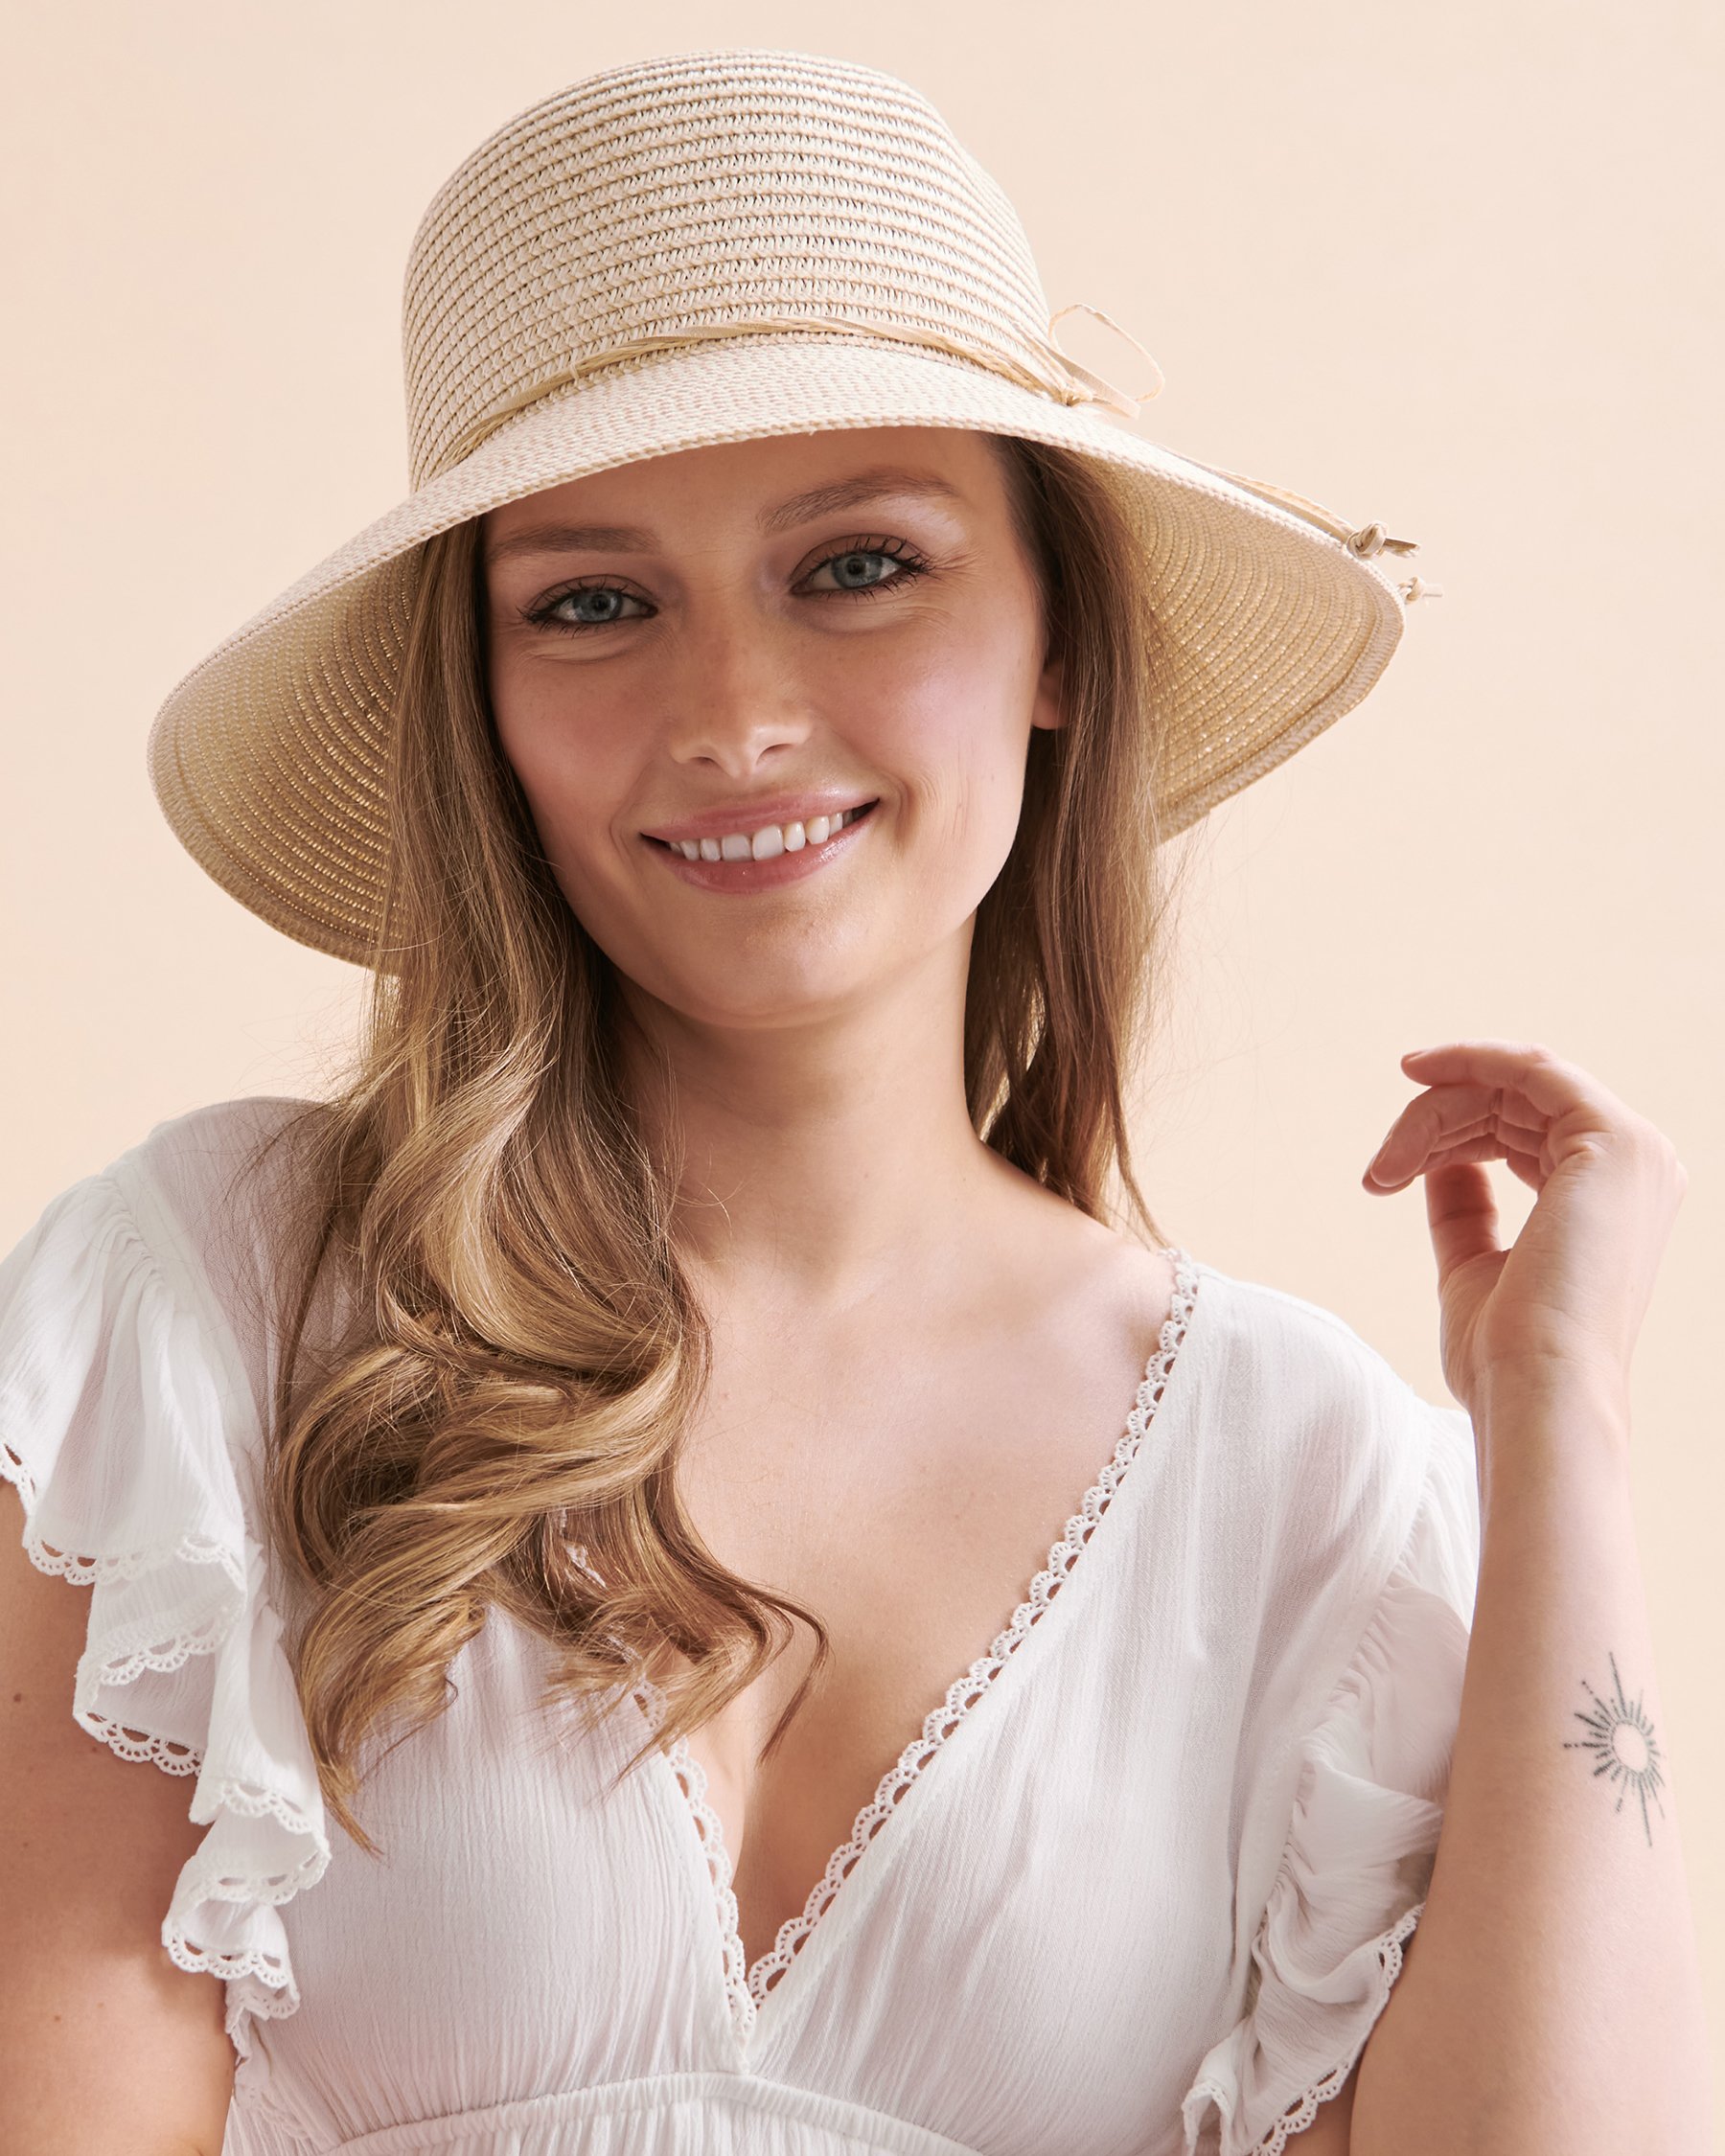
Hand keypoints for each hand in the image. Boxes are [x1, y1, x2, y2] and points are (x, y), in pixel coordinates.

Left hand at [1360, 1040, 1687, 1419]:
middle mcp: (1639, 1170)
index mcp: (1614, 1201)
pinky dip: (1469, 1060)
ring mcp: (1633, 1152)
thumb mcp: (1473, 1263)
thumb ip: (1465, 1207)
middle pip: (1515, 1106)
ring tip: (1385, 1167)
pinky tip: (1418, 1072)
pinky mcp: (1612, 1139)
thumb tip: (1440, 1159)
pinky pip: (1531, 1068)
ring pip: (1512, 1087)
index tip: (1385, 1165)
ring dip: (1435, 1112)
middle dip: (1434, 1124)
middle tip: (1377, 1173)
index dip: (1451, 1134)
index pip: (1527, 1136)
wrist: (1535, 1393)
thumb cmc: (1504, 1353)